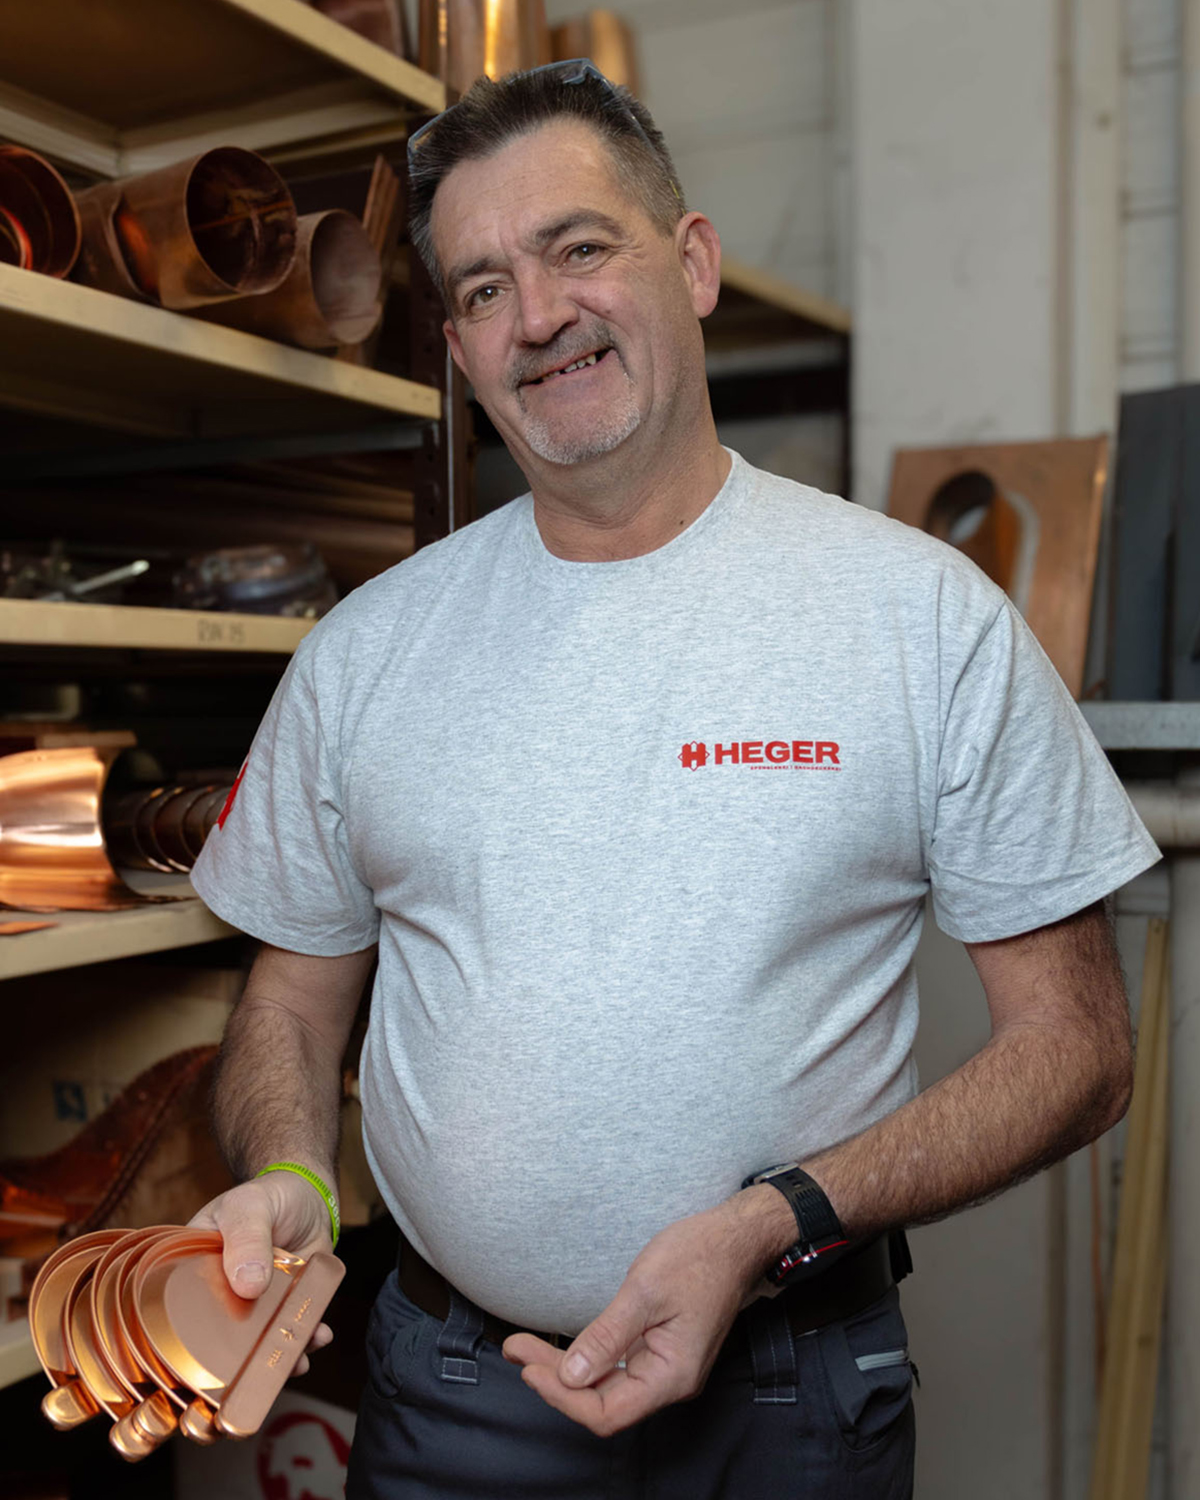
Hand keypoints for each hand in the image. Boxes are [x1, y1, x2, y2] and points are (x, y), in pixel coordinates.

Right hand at [189, 1169, 335, 1375]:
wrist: (308, 1195)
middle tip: (256, 1373)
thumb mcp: (250, 1207)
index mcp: (196, 1270)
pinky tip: (317, 1334)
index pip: (185, 1311)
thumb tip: (247, 1285)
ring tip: (294, 1360)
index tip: (210, 1361)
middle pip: (224, 1335)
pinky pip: (292, 1326)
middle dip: (241, 1360)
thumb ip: (247, 1239)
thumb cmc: (268, 1196)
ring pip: (261, 1338)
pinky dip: (306, 1335)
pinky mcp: (287, 1304)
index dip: (194, 1339)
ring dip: (278, 1352)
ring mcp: (257, 1302)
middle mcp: (222, 1293)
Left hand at [502, 1194, 785, 1436]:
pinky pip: (617, 1366)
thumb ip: (606, 1337)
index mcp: (671, 1376)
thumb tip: (571, 1376)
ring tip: (525, 1349)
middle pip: (602, 1400)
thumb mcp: (645, 1292)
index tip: (528, 1368)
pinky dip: (586, 1357)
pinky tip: (562, 1349)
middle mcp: (669, 1381)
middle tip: (516, 1349)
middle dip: (555, 1378)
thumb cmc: (698, 1257)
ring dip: (566, 1369)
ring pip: (606, 1384)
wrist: (734, 1238)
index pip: (606, 1412)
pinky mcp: (659, 1350)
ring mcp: (665, 1366)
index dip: (562, 1397)